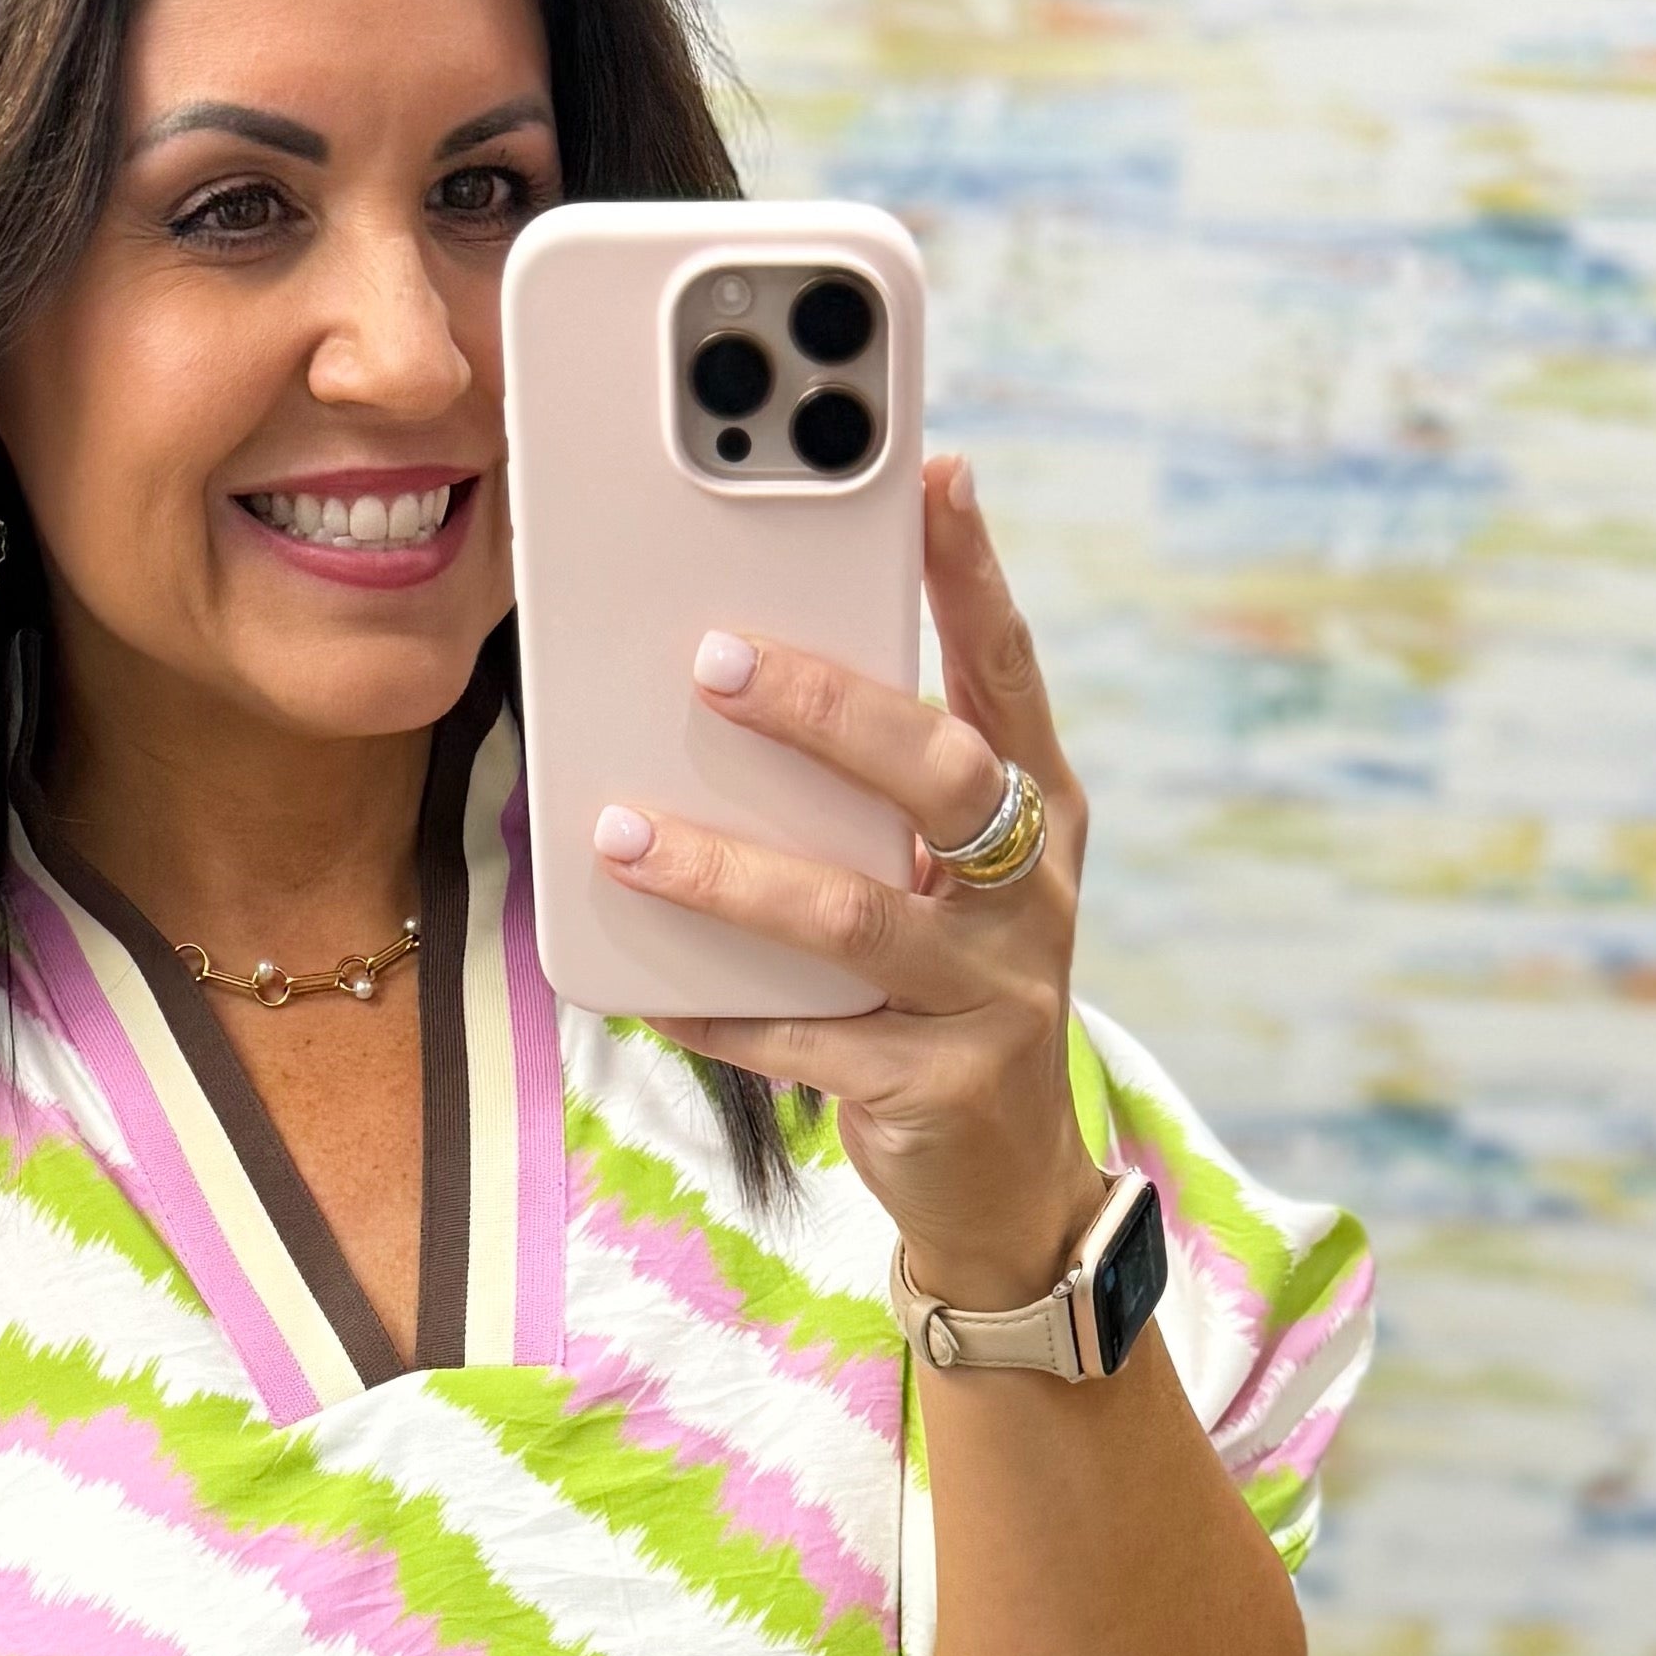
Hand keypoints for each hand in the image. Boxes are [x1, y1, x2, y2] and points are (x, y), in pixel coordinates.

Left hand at [594, 451, 1106, 1314]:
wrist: (1006, 1181)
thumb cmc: (946, 992)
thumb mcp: (938, 880)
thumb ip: (875, 796)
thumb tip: (736, 680)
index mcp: (1036, 814)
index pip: (1007, 672)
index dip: (973, 574)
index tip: (931, 474)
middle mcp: (1030, 892)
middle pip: (936, 774)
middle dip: (824, 710)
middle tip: (714, 661)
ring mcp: (992, 993)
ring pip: (849, 914)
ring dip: (724, 871)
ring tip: (619, 836)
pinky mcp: (936, 1085)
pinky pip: (801, 1039)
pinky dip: (714, 1008)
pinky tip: (641, 987)